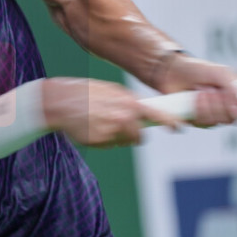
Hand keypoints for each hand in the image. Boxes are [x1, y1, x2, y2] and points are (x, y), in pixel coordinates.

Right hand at [42, 77, 181, 147]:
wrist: (58, 101)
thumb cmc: (82, 94)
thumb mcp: (109, 91)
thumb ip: (126, 103)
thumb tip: (139, 114)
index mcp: (127, 101)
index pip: (157, 114)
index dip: (171, 122)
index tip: (179, 128)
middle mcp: (124, 115)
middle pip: (139, 136)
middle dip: (131, 135)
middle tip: (115, 126)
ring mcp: (113, 128)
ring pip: (122, 142)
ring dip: (114, 138)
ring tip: (96, 124)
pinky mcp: (101, 140)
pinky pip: (108, 145)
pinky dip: (100, 140)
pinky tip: (88, 128)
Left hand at [156, 54, 236, 126]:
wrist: (173, 71)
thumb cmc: (198, 70)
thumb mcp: (219, 72)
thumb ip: (232, 85)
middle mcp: (228, 109)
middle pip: (235, 118)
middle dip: (222, 104)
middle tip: (211, 90)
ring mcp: (212, 117)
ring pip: (217, 121)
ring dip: (207, 105)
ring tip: (199, 90)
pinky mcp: (196, 121)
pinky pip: (201, 123)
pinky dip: (196, 109)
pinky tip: (192, 98)